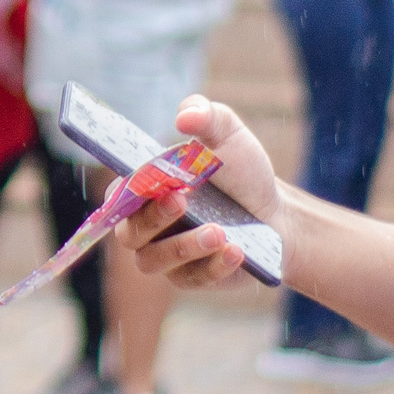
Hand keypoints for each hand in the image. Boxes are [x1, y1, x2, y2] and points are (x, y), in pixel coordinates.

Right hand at [116, 97, 281, 290]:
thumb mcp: (227, 135)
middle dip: (152, 218)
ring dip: (185, 246)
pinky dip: (213, 266)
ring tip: (219, 231)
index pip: (117, 195)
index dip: (124, 193)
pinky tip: (236, 250)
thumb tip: (184, 117)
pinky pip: (192, 278)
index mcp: (143, 189)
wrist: (276, 214)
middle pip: (128, 232)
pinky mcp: (192, 277)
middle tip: (182, 200)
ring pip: (155, 260)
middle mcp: (145, 225)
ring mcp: (167, 255)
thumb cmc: (240, 172)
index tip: (144, 181)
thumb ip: (205, 115)